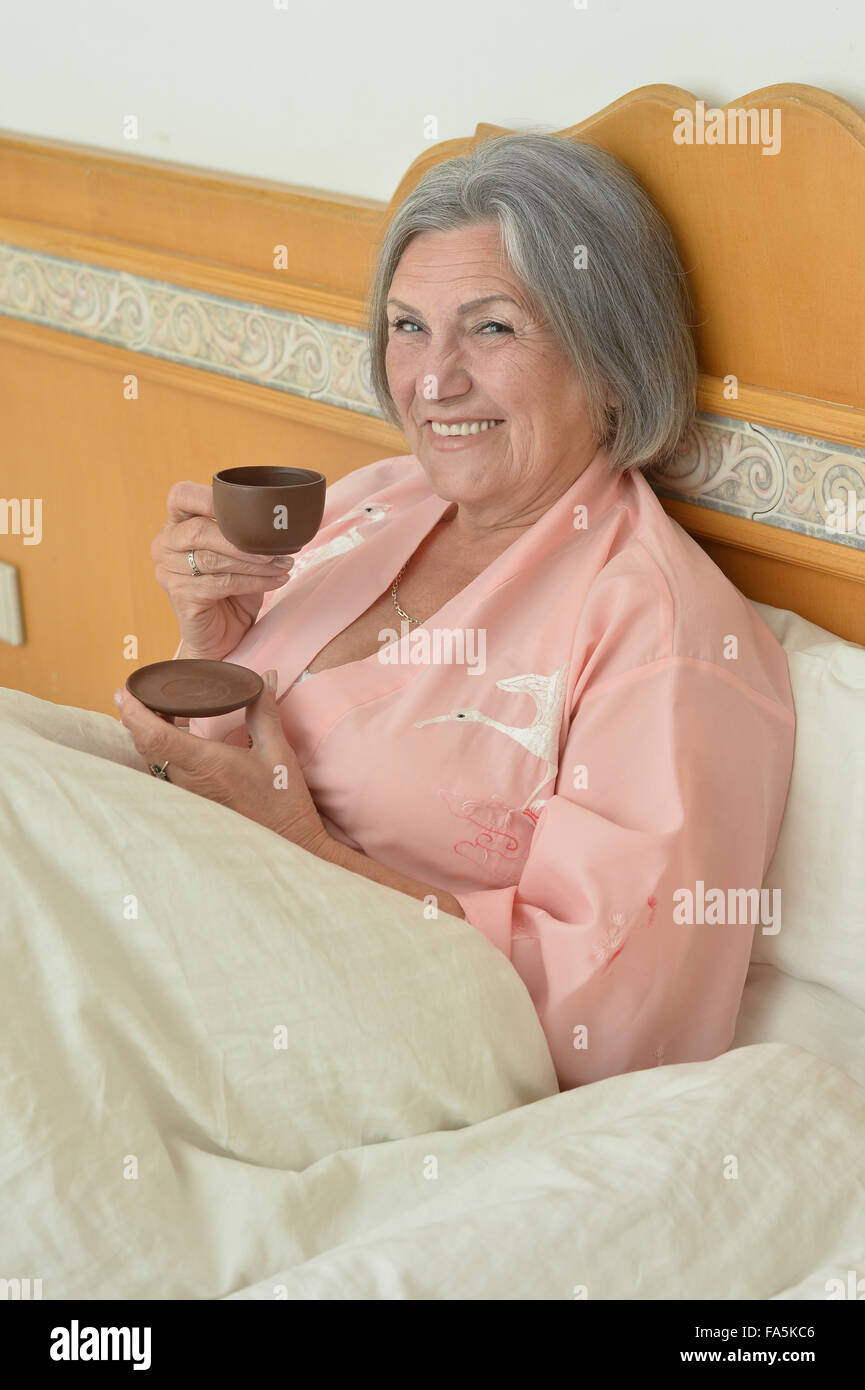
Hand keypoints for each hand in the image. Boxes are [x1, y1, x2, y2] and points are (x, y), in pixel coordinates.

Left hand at [113, 669, 332, 855]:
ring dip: (144, 732)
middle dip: (133, 716)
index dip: (134, 712)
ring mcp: (186, 793)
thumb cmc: (282, 801)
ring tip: (149, 707)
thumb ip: (265, 711)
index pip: (156, 736)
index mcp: (208, 764)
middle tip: (134, 691)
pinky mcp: (189, 800)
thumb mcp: (278, 752)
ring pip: (150, 758)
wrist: (284, 844)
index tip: (125, 691)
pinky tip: (167, 734)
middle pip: (145, 745)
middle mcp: (189, 780)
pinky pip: (162, 769)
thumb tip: (267, 677)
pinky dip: (156, 747)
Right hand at [152, 481, 294, 661]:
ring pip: (213, 559)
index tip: (245, 506)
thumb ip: (246, 534)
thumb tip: (284, 520)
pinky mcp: (181, 597)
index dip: (208, 496)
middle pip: (199, 530)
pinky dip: (254, 581)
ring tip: (283, 564)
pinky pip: (221, 583)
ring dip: (254, 562)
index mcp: (176, 525)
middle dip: (241, 539)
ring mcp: (168, 572)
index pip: (181, 495)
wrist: (222, 637)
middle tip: (276, 548)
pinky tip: (276, 580)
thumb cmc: (232, 591)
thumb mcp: (238, 555)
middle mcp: (165, 545)